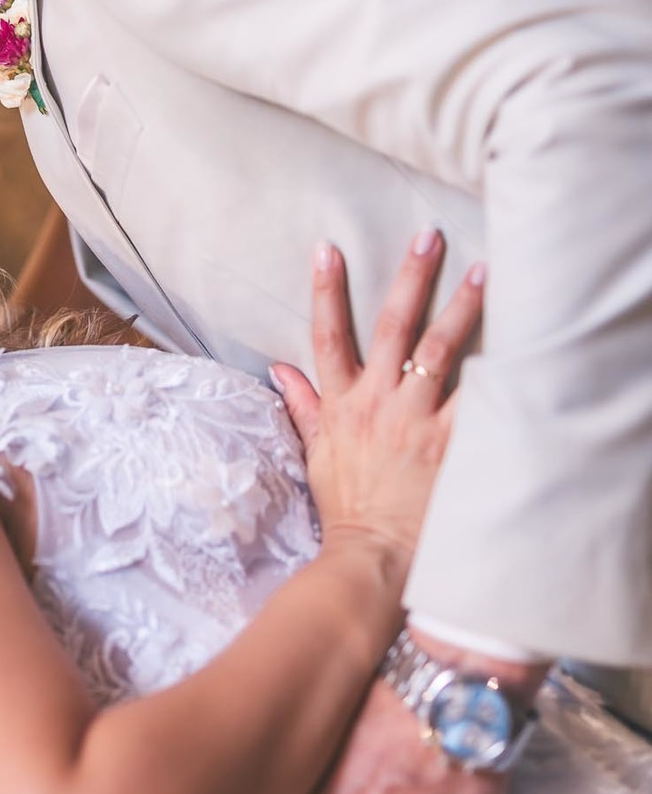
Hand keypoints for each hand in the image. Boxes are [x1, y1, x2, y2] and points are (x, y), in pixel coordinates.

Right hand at [274, 230, 484, 564]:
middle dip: (411, 278)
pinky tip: (515, 342)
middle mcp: (376, 403)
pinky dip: (492, 371)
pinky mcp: (447, 443)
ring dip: (462, 307)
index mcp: (341, 403)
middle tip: (429, 236)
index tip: (328, 248)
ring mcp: (413, 420)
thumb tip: (279, 369)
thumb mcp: (316, 452)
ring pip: (438, 350)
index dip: (326, 290)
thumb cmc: (346, 507)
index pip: (327, 335)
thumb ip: (302, 405)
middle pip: (392, 327)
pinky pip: (474, 398)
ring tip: (484, 271)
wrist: (372, 556)